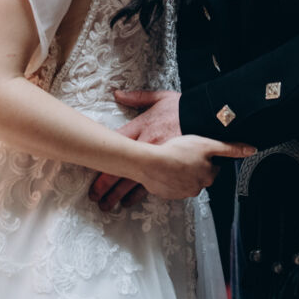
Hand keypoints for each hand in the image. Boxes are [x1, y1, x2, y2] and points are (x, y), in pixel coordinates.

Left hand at [90, 89, 182, 211]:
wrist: (209, 120)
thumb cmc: (184, 109)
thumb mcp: (159, 98)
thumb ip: (136, 97)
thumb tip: (117, 93)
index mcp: (141, 129)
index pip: (114, 145)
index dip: (99, 158)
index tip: (88, 165)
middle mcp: (147, 148)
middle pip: (119, 169)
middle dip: (104, 185)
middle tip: (94, 196)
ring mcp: (158, 162)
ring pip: (132, 183)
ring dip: (117, 195)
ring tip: (107, 205)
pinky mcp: (170, 172)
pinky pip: (150, 187)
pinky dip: (137, 196)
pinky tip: (128, 202)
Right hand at [135, 134, 256, 200]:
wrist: (150, 163)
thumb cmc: (177, 152)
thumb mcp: (207, 144)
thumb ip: (230, 148)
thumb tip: (251, 150)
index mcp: (208, 177)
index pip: (213, 167)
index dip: (205, 157)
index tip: (196, 151)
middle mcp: (197, 188)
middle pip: (199, 175)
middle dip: (194, 166)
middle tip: (183, 154)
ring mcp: (181, 192)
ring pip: (185, 181)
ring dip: (181, 172)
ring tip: (172, 160)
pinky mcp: (167, 194)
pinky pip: (172, 185)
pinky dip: (169, 178)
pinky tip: (164, 168)